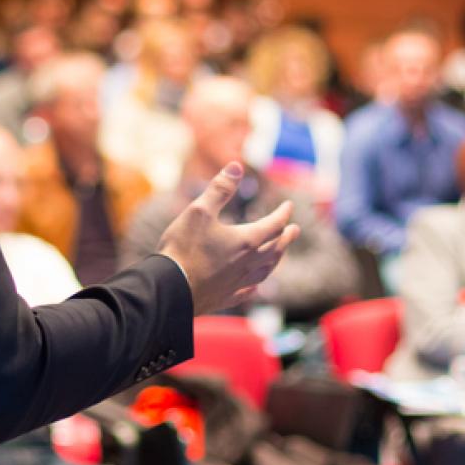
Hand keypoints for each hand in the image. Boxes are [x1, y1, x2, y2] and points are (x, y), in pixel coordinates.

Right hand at [156, 163, 300, 315]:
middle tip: (295, 230)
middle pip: (275, 249)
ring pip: (265, 271)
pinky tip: (255, 286)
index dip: (283, 213)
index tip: (288, 205)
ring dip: (276, 260)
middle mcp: (247, 264)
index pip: (273, 225)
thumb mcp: (199, 210)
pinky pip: (247, 291)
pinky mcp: (225, 298)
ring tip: (279, 255)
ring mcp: (237, 283)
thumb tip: (236, 167)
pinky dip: (256, 285)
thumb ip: (220, 189)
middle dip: (286, 237)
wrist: (169, 289)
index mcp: (245, 241)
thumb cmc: (183, 248)